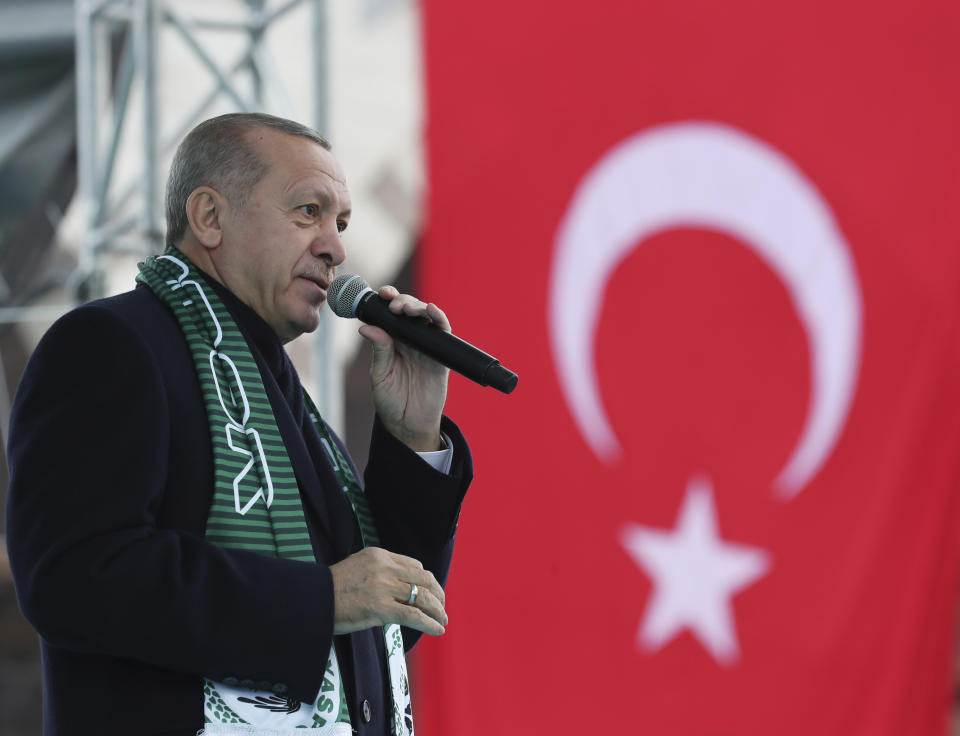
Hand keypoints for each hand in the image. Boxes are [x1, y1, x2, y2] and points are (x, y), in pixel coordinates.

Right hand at [329, 547, 447, 635]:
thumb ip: (378, 573)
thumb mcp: (357, 568)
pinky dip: (429, 623)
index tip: (430, 592)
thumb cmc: (330, 589)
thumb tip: (398, 590)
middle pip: (423, 579)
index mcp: (379, 555)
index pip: (414, 565)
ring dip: (437, 610)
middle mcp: (385, 567)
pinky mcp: (381, 608)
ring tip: (443, 620)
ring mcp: (383, 587)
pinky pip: (413, 615)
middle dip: (437, 594)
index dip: (425, 580)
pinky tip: (437, 630)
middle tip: (442, 607)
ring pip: (422, 597)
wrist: (312, 599)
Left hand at [358, 286, 449, 450]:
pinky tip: (431, 311)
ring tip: (406, 308)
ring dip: (417, 306)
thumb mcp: (380, 376)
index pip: (389, 314)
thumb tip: (367, 328)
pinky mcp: (441, 355)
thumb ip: (379, 351)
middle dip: (401, 300)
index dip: (386, 301)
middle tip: (393, 304)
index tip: (380, 294)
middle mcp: (408, 339)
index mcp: (390, 341)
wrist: (409, 424)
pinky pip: (443, 332)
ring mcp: (426, 345)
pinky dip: (439, 318)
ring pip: (424, 316)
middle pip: (408, 310)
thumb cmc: (390, 401)